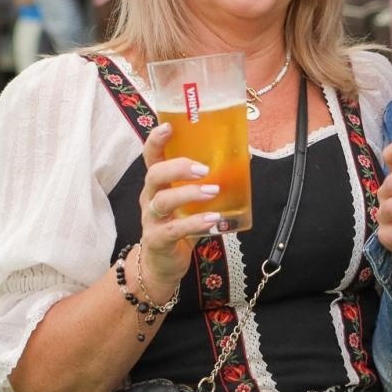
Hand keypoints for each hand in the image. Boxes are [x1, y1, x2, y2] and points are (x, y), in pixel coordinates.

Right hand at [136, 122, 225, 295]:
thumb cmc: (179, 225)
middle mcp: (150, 197)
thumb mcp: (189, 202)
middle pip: (154, 174)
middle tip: (204, 169)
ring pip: (163, 201)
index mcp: (157, 183)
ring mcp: (151, 219)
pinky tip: (213, 220)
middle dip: (178, 167)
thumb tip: (241, 160)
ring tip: (213, 191)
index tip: (170, 126)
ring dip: (189, 194)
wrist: (162, 265)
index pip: (151, 155)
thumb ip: (205, 184)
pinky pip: (174, 229)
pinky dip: (195, 223)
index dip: (156, 139)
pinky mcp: (158, 240)